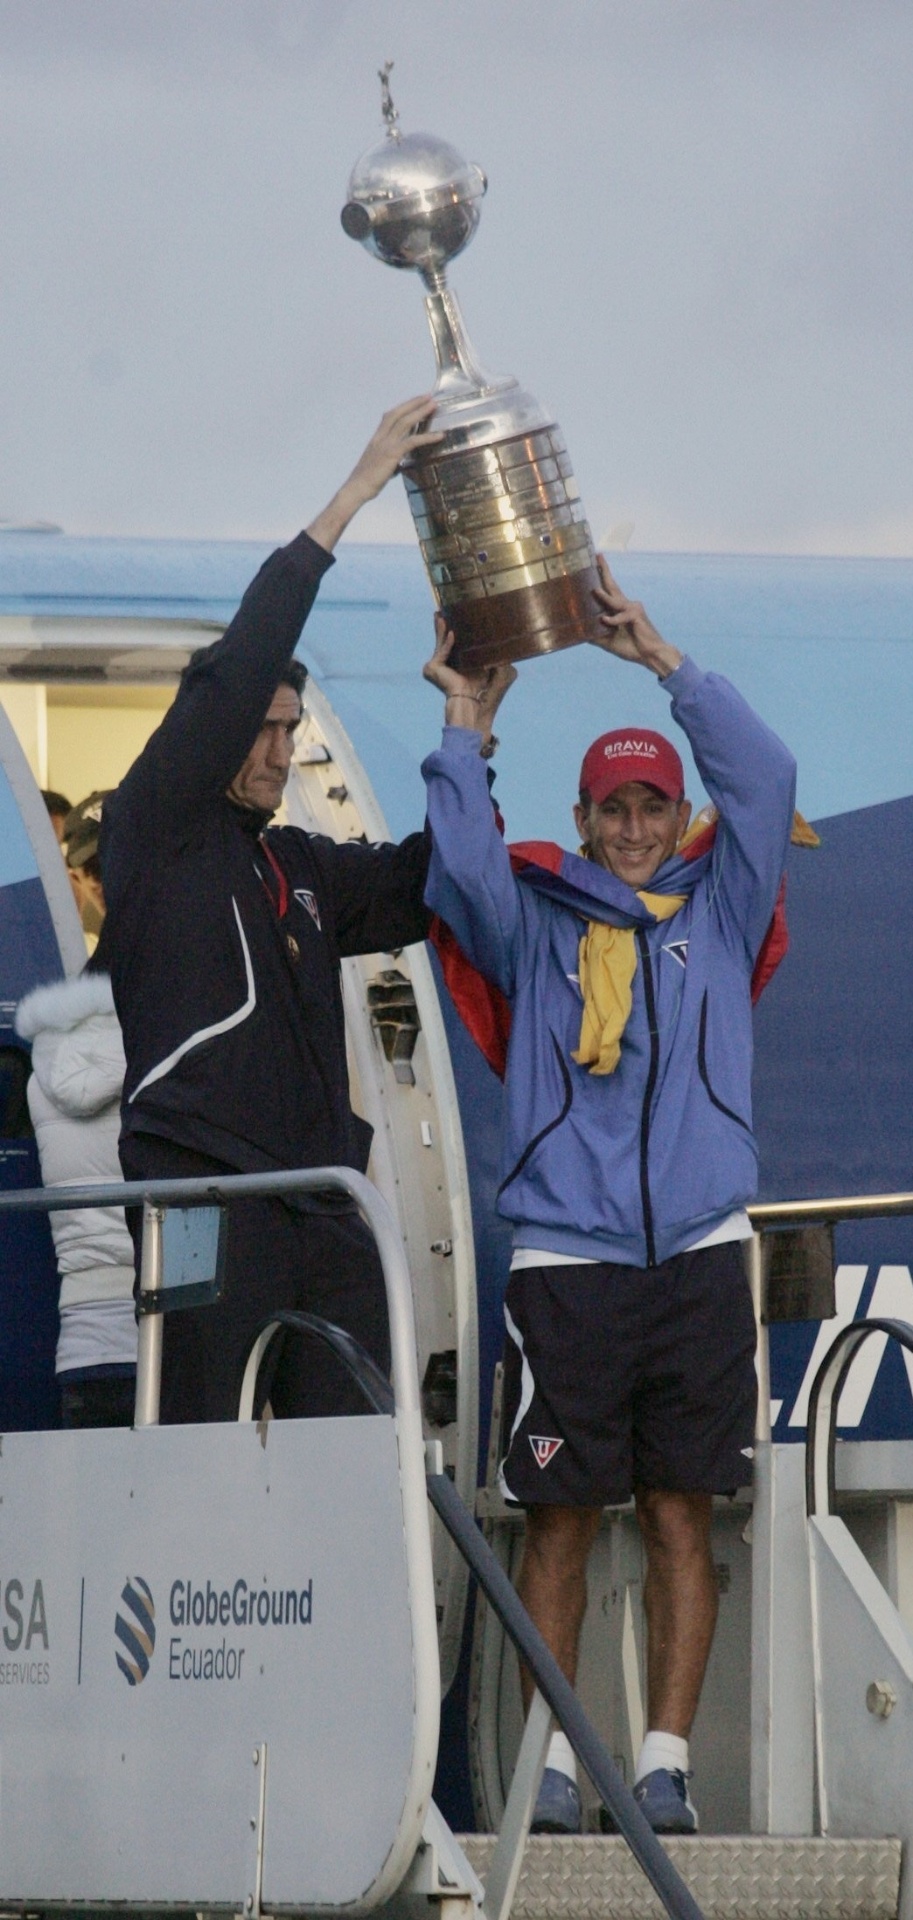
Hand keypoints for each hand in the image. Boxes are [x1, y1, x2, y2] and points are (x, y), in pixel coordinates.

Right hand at [342, 393, 443, 505]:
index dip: (404, 406)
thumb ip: (389, 457)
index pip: (390, 416)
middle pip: (398, 413)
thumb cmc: (366, 480)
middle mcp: (381, 437)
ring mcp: (386, 444)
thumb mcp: (378, 463)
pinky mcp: (392, 454)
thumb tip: (398, 461)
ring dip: (420, 412)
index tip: (416, 400)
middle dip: (414, 403)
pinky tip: (439, 435)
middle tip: (428, 396)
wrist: (357, 488)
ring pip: (405, 422)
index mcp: (376, 438)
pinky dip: (427, 437)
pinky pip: (412, 441)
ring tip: (433, 405)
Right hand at [423, 614, 516, 741]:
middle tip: (442, 611)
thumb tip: (504, 635)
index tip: (459, 616)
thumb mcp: (499, 667)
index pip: (457, 645)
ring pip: (441, 643)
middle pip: (446, 641)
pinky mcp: (432, 668)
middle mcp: (447, 666)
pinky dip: (447, 643)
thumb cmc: (488, 691)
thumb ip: (498, 652)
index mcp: (462, 665)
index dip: (458, 632)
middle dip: (444, 627)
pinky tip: (453, 633)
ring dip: (442, 630)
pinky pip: (442, 651)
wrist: (476, 706)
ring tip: (441, 615)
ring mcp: (437, 668)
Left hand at [591, 554, 682, 676]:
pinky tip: (605, 620)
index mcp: (620, 609)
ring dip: (604, 595)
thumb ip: (595, 635)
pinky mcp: (636, 615)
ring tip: (594, 589)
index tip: (594, 564)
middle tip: (597, 556)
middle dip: (604, 571)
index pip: (609, 590)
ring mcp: (633, 608)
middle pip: (612, 585)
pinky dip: (612, 620)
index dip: (602, 577)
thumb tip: (578, 633)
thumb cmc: (632, 647)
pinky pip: (620, 616)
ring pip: (614, 599)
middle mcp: (626, 604)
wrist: (651, 655)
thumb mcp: (608, 642)